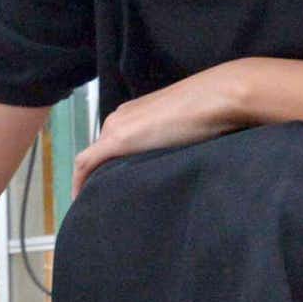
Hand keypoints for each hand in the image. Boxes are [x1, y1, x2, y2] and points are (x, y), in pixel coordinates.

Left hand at [72, 60, 262, 189]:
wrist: (222, 96)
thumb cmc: (214, 109)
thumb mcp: (188, 129)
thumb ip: (173, 141)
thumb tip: (177, 161)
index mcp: (135, 113)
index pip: (113, 144)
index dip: (107, 167)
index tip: (109, 188)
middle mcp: (120, 117)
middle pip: (101, 154)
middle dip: (98, 177)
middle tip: (101, 203)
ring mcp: (117, 126)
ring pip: (94, 158)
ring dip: (92, 180)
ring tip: (95, 205)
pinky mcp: (118, 139)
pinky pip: (87, 162)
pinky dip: (80, 180)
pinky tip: (80, 199)